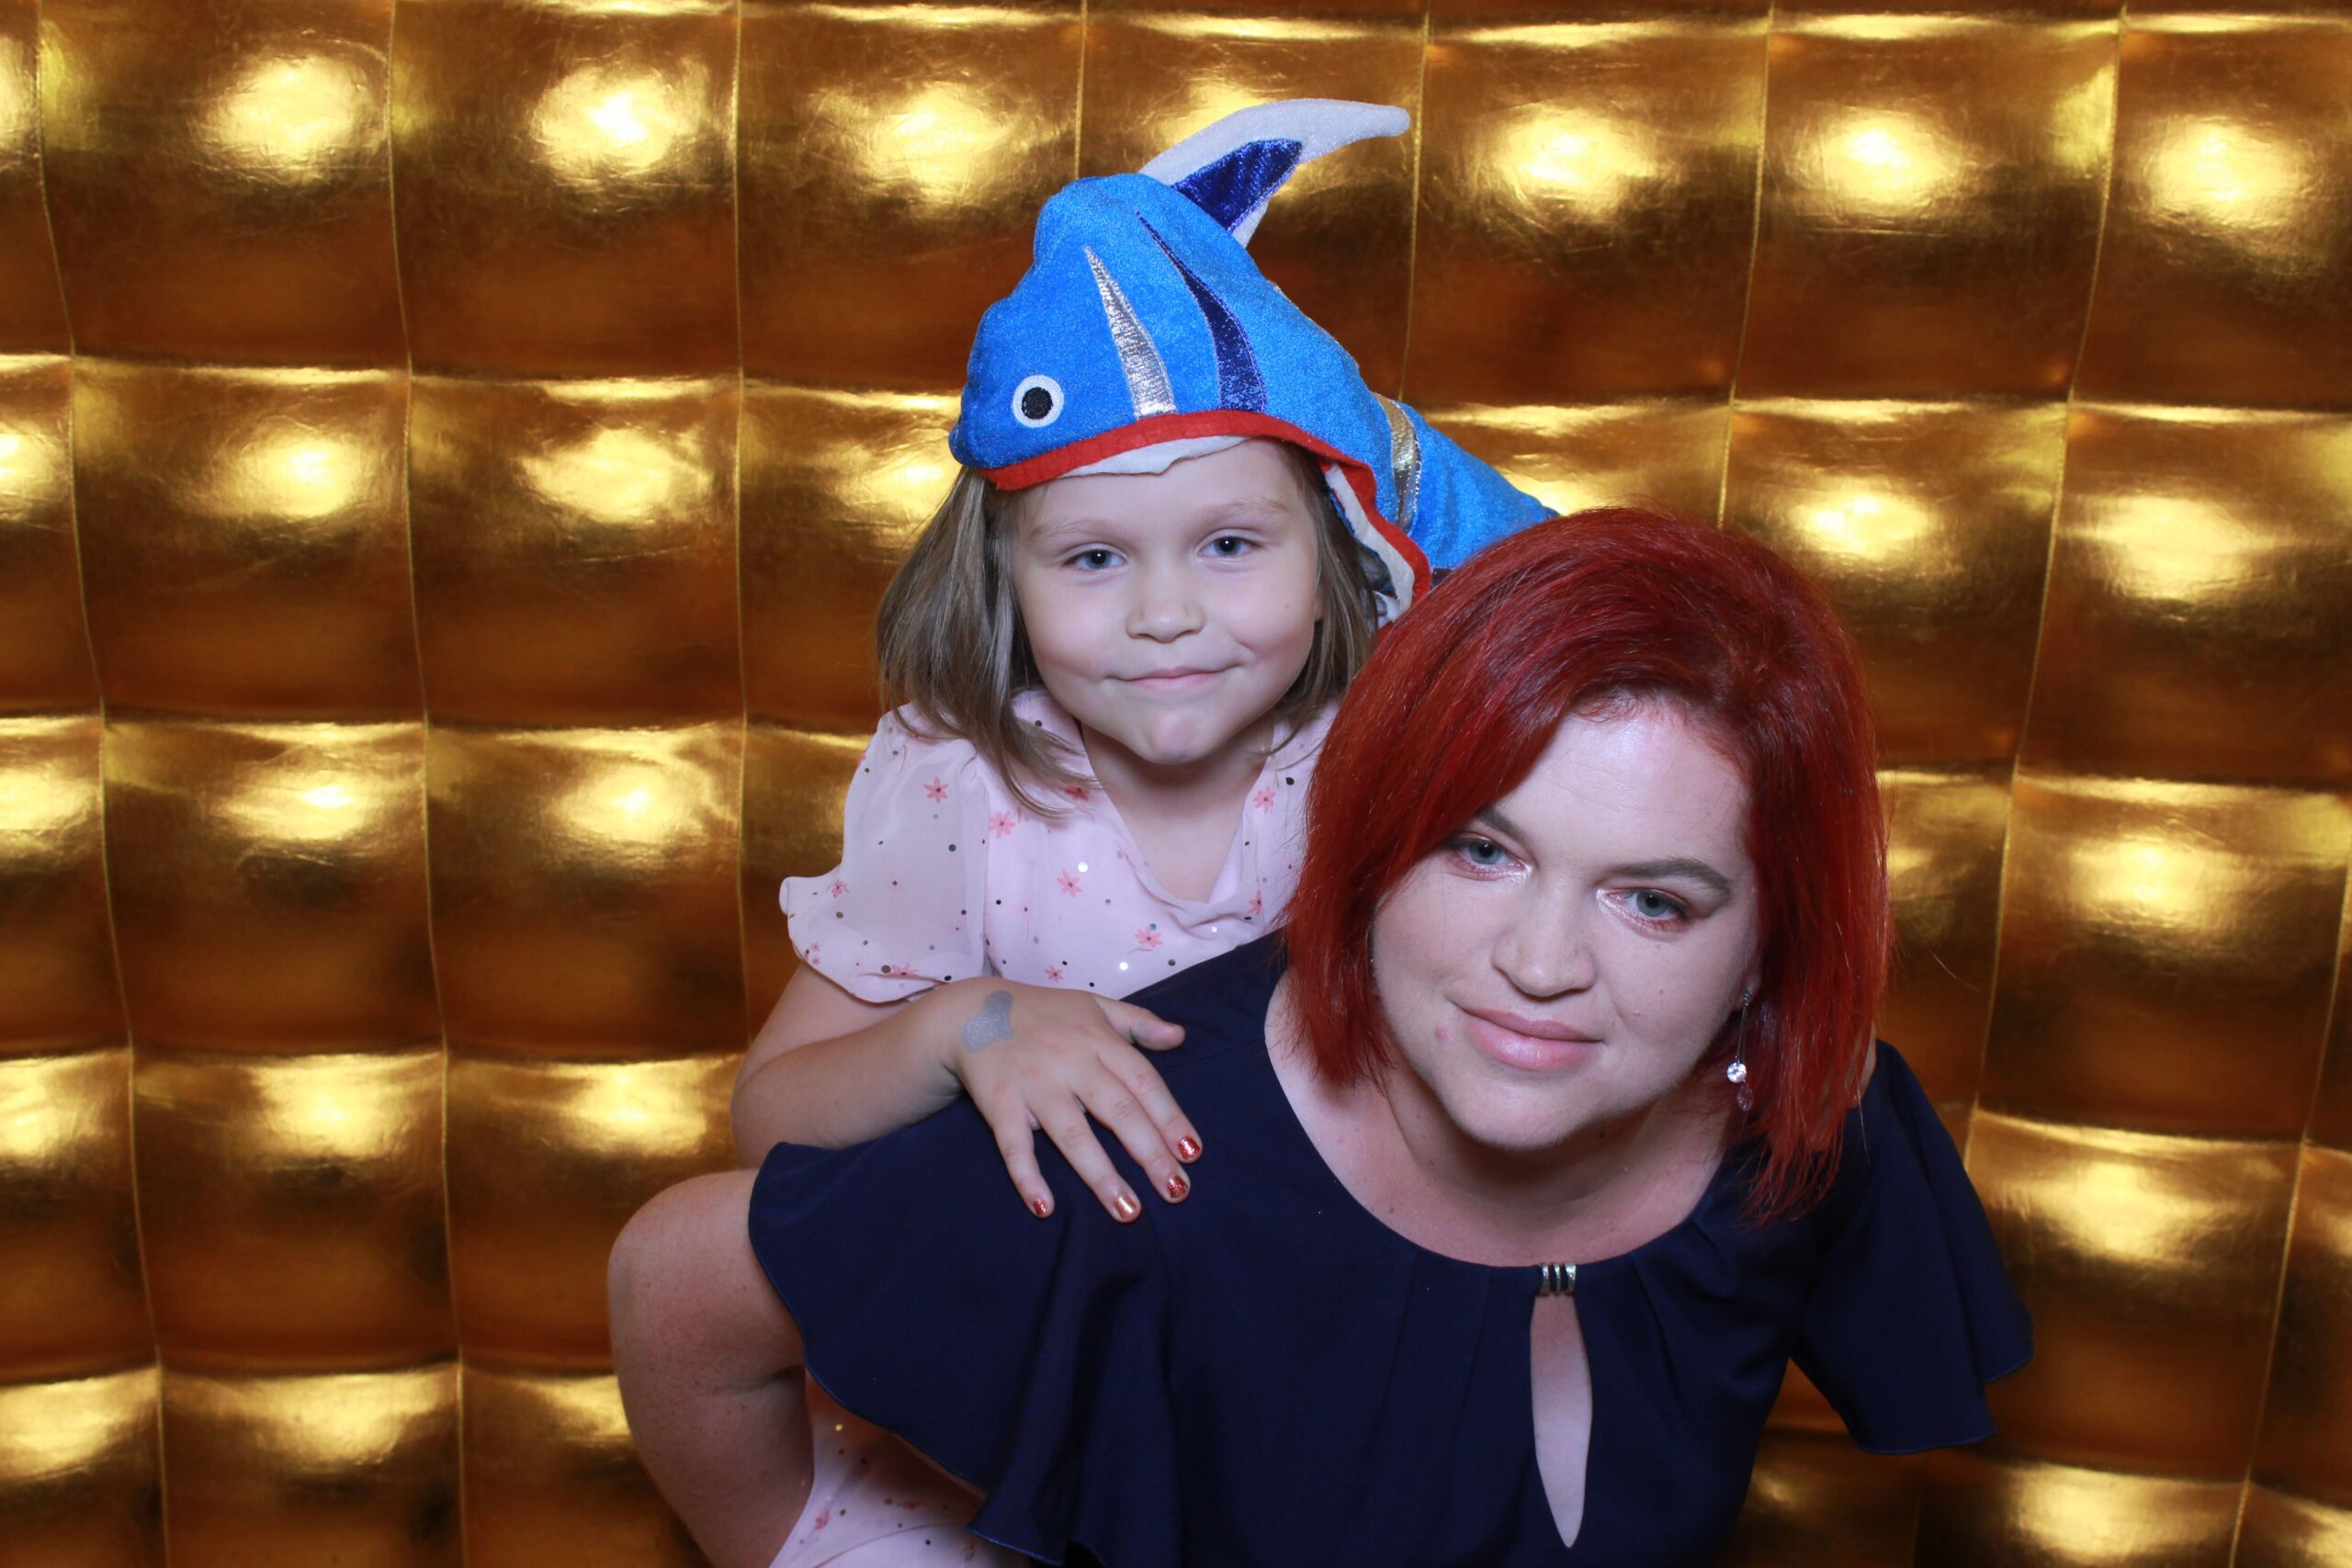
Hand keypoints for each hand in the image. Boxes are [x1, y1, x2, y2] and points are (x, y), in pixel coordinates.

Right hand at [940, 980, 1199, 1222]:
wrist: (970, 1011)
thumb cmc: (1043, 1014)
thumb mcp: (1094, 1006)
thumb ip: (1138, 1023)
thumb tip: (1180, 1037)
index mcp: (1098, 1040)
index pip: (1143, 1081)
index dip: (1169, 1117)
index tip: (1192, 1153)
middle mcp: (1070, 1062)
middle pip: (1117, 1110)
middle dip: (1149, 1152)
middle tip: (1176, 1191)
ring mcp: (1034, 1084)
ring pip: (1072, 1133)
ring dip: (1101, 1175)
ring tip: (1127, 1210)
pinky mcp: (999, 1103)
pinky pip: (1014, 1144)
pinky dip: (1027, 1175)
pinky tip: (1043, 1207)